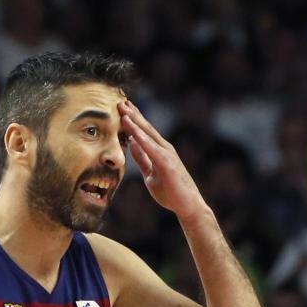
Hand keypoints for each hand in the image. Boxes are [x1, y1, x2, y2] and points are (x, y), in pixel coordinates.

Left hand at [118, 101, 207, 221]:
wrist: (187, 206)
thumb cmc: (171, 191)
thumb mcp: (150, 173)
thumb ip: (142, 158)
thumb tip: (131, 143)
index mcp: (160, 151)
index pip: (144, 132)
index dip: (133, 119)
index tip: (122, 108)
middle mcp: (164, 148)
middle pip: (146, 128)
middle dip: (133, 114)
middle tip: (120, 101)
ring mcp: (167, 155)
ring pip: (148, 134)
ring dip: (135, 121)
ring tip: (124, 109)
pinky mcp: (167, 164)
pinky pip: (151, 149)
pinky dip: (141, 139)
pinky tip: (132, 130)